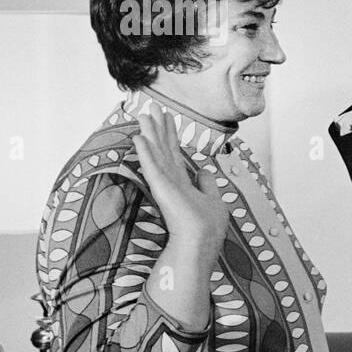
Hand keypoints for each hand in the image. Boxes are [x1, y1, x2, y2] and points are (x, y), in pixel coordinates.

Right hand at [132, 107, 227, 257]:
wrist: (201, 244)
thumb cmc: (207, 228)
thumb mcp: (213, 200)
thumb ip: (207, 184)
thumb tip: (204, 169)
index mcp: (183, 183)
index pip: (175, 154)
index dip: (171, 135)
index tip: (168, 118)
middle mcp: (171, 181)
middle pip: (163, 148)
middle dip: (158, 127)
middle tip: (150, 107)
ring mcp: (165, 184)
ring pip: (156, 152)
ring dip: (149, 132)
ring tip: (142, 113)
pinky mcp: (162, 189)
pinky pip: (152, 166)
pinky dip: (146, 151)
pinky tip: (139, 136)